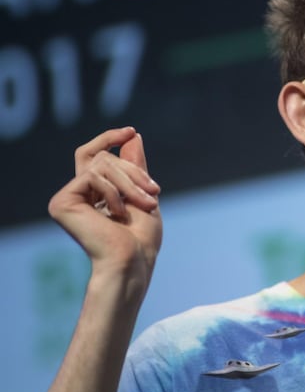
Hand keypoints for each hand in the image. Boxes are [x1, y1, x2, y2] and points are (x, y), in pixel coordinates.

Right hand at [48, 127, 162, 290]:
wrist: (132, 260)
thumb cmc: (141, 238)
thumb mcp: (144, 194)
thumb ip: (135, 166)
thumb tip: (132, 136)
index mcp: (94, 193)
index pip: (93, 155)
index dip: (108, 138)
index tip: (130, 131)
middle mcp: (77, 194)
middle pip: (103, 157)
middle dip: (134, 172)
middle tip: (155, 192)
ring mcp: (68, 198)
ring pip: (100, 164)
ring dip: (130, 183)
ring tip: (145, 204)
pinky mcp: (61, 203)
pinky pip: (92, 176)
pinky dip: (113, 192)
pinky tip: (117, 214)